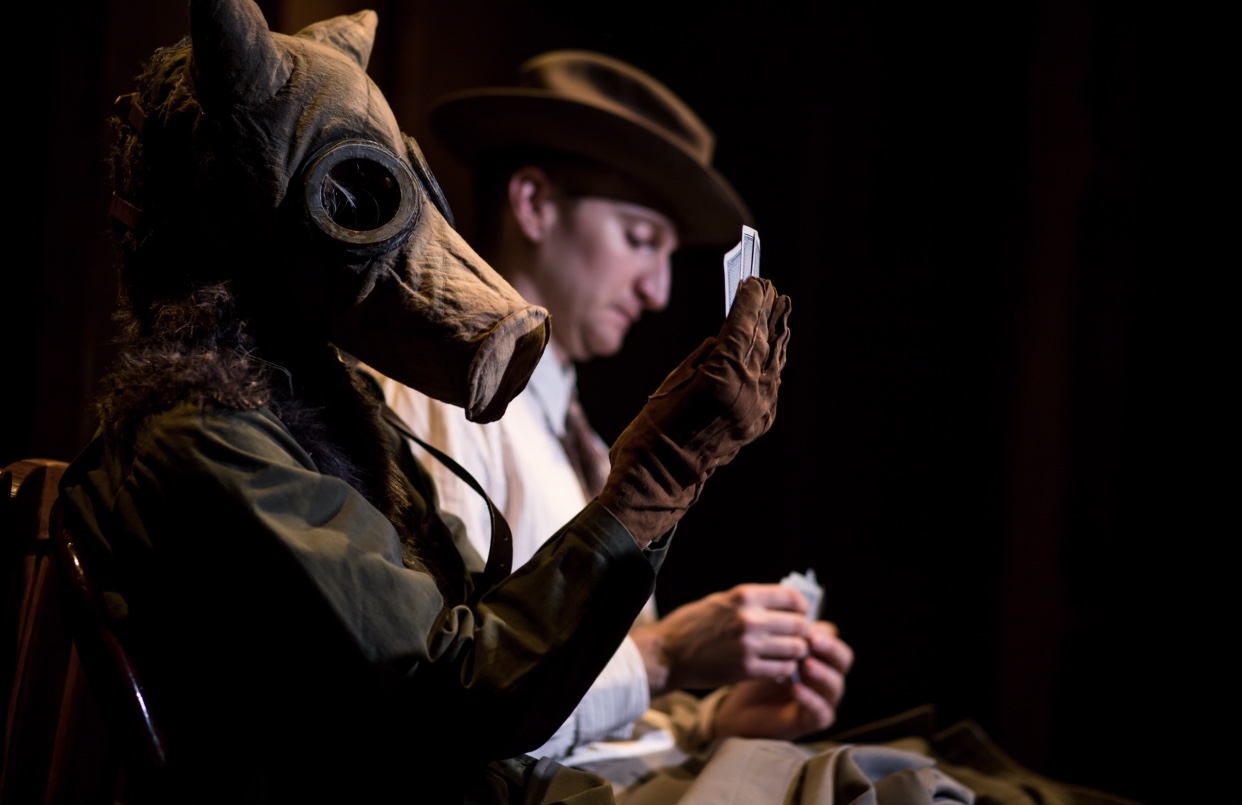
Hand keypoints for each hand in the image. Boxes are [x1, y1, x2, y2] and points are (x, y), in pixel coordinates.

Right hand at [600, 277, 790, 547]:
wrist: (659, 479)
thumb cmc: (652, 429)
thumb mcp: (673, 380)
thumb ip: (706, 355)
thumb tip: (728, 336)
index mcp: (723, 375)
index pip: (744, 326)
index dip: (750, 301)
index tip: (754, 281)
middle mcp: (748, 390)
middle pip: (763, 340)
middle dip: (766, 313)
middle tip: (769, 289)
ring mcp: (758, 408)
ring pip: (771, 361)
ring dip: (774, 334)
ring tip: (778, 310)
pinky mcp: (759, 421)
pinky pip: (770, 383)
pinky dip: (770, 362)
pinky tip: (772, 349)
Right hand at [630, 583, 812, 694]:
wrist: (668, 653)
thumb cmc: (692, 625)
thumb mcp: (721, 601)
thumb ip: (751, 602)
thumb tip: (783, 605)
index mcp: (744, 596)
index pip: (792, 598)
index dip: (802, 607)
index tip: (801, 614)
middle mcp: (750, 618)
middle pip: (799, 625)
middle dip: (802, 632)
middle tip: (797, 638)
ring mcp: (749, 645)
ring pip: (796, 649)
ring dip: (796, 652)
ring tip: (787, 654)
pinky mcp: (746, 670)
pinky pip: (783, 669)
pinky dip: (785, 669)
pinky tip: (776, 667)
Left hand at [712, 621, 853, 741]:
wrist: (736, 706)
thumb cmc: (753, 671)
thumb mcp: (765, 646)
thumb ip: (780, 628)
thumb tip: (790, 605)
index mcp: (817, 654)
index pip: (832, 638)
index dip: (821, 631)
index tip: (804, 622)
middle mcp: (825, 676)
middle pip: (843, 659)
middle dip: (831, 648)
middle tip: (812, 640)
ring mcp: (822, 699)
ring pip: (836, 685)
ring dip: (822, 673)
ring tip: (805, 664)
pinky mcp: (812, 721)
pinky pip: (822, 712)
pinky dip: (811, 700)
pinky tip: (795, 689)